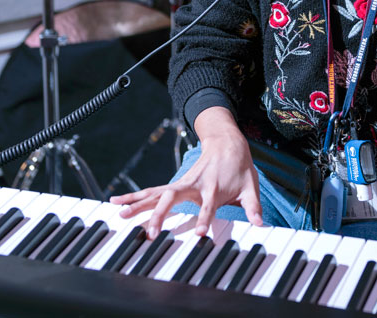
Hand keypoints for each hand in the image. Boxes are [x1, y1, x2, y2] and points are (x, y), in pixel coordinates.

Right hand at [109, 107, 262, 238]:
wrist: (226, 142)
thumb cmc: (239, 166)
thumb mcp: (251, 184)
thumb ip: (253, 206)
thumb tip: (260, 224)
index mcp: (213, 187)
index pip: (208, 206)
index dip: (204, 219)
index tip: (198, 235)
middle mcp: (193, 184)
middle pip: (172, 199)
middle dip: (159, 215)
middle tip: (150, 232)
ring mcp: (181, 183)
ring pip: (156, 194)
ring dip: (138, 203)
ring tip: (120, 213)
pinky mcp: (175, 184)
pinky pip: (152, 191)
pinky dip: (135, 196)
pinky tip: (117, 201)